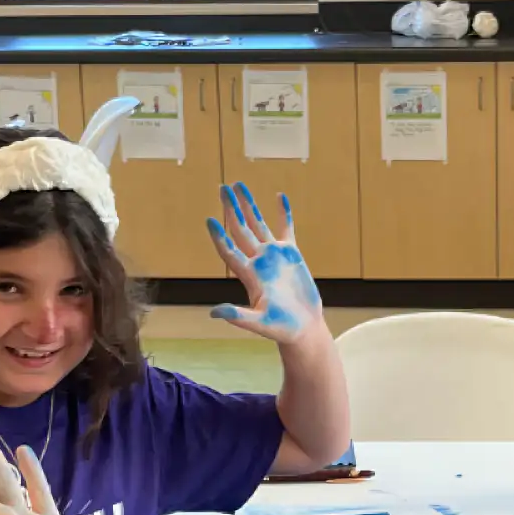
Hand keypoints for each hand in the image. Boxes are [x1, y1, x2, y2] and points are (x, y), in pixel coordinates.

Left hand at [206, 183, 323, 344]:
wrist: (303, 328)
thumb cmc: (281, 328)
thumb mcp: (259, 323)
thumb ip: (238, 316)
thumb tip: (214, 313)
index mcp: (249, 275)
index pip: (229, 251)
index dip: (220, 236)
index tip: (210, 220)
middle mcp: (258, 261)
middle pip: (240, 229)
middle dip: (231, 209)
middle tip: (222, 187)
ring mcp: (273, 255)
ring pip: (258, 224)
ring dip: (249, 205)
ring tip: (240, 185)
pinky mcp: (291, 254)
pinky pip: (285, 228)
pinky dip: (283, 213)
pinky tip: (279, 196)